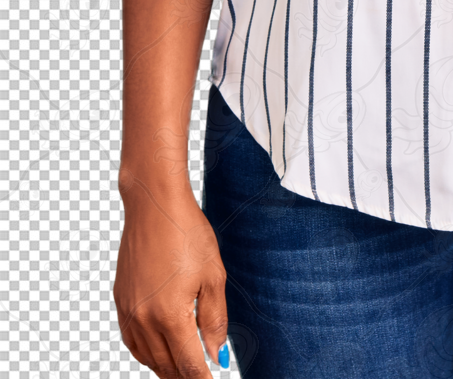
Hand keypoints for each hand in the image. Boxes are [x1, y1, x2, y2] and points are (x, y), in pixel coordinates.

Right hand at [114, 188, 227, 377]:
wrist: (153, 205)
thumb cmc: (187, 233)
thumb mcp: (213, 275)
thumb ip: (214, 320)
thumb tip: (217, 355)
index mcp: (170, 315)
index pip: (188, 364)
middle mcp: (145, 319)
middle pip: (166, 366)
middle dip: (185, 377)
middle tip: (202, 376)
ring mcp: (129, 311)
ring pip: (147, 358)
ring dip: (165, 369)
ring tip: (183, 372)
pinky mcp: (120, 301)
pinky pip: (132, 341)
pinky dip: (146, 354)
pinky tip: (158, 352)